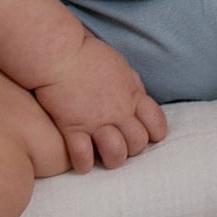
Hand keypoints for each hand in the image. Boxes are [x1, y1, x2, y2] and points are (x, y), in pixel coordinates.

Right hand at [32, 32, 168, 173]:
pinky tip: (82, 160)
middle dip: (132, 148)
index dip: (153, 134)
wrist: (59, 52)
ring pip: (116, 155)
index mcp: (132, 94)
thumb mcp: (120, 66)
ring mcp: (95, 121)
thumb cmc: (88, 55)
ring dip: (111, 158)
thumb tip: (139, 97)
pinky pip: (83, 157)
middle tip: (119, 143)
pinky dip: (84, 163)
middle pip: (138, 143)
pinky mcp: (72, 127)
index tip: (143, 133)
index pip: (157, 124)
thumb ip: (132, 85)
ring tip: (102, 154)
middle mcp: (118, 111)